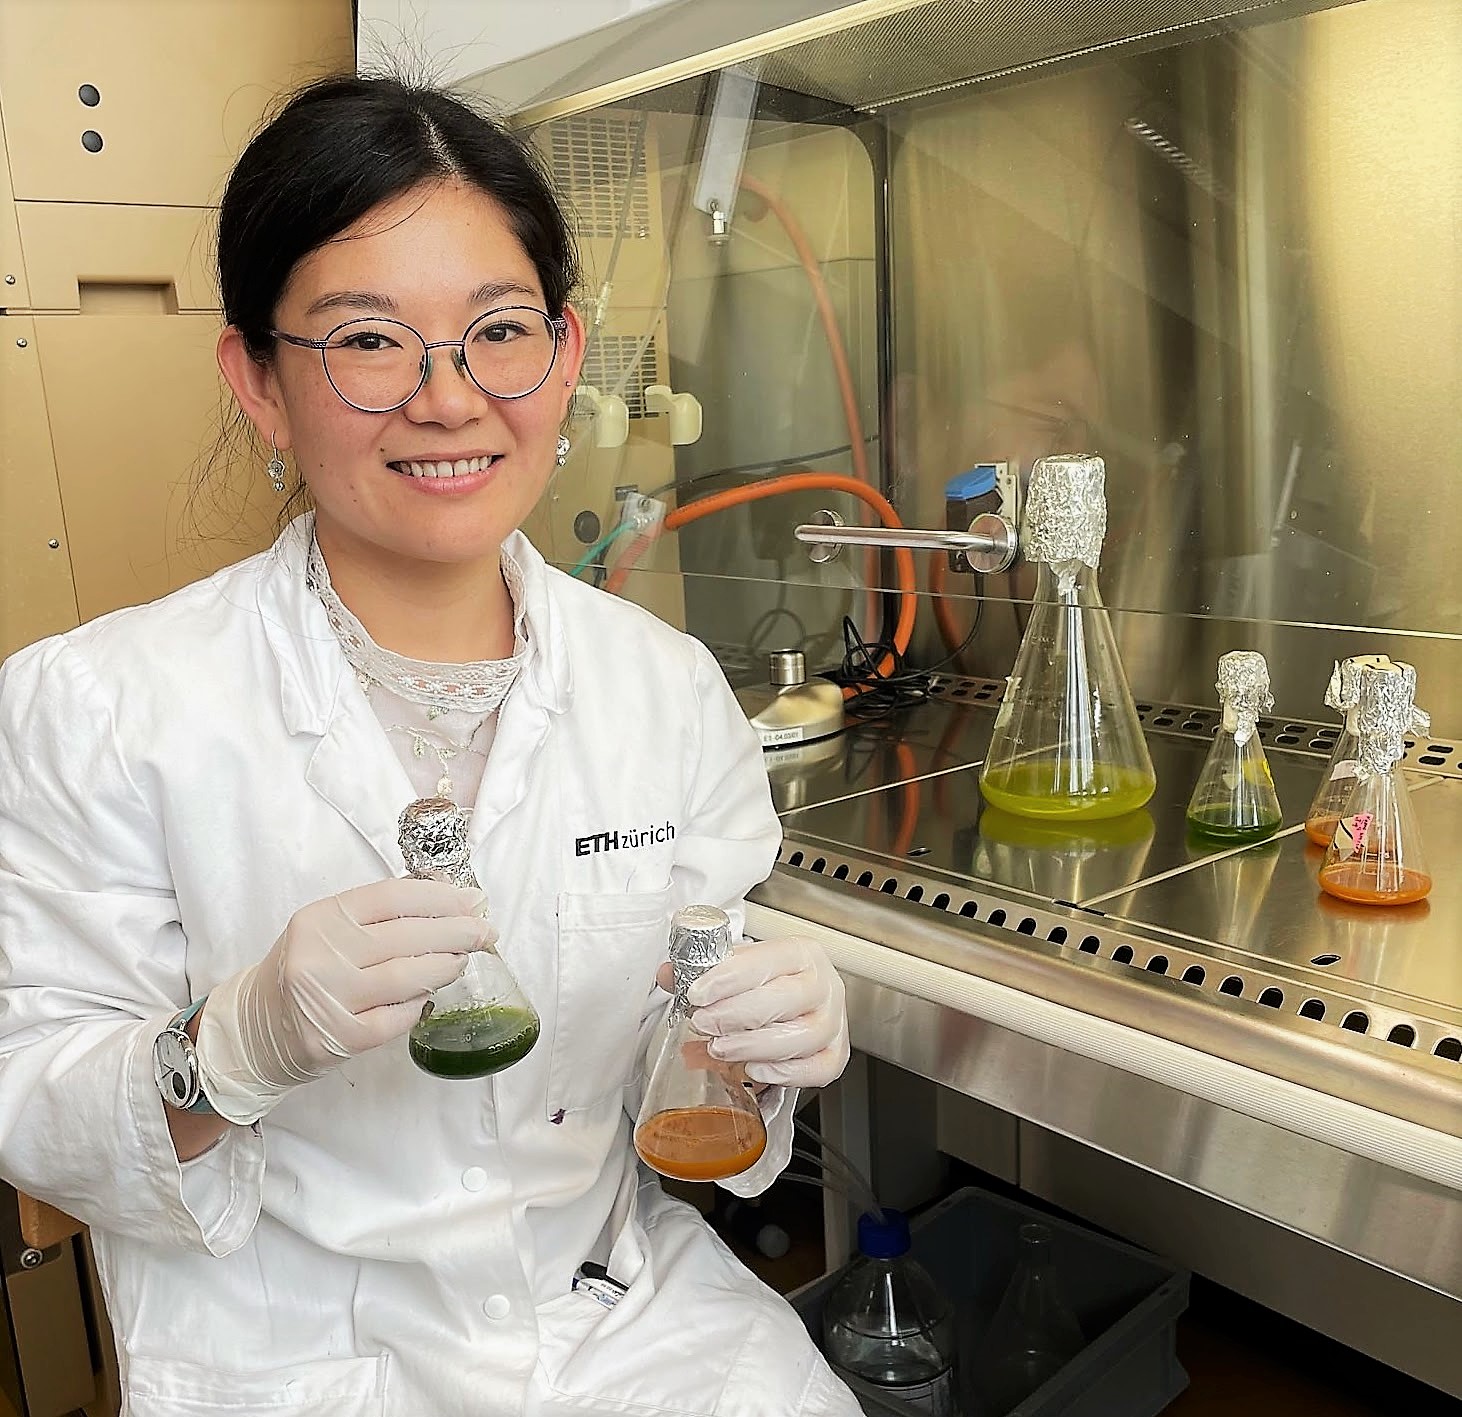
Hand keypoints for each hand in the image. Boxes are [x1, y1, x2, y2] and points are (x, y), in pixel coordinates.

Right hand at [196, 878, 496, 1123]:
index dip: (441, 897)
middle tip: (485, 932)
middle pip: (407, 936)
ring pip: (407, 977)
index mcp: (321, 918)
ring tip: (461, 960)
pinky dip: (418, 1006)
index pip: (393, 896)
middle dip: (457, 932)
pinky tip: (426, 997)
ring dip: (445, 967)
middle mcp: (320, 954)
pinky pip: (396, 1018)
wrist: (254, 1030)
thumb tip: (449, 899)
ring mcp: (326, 998)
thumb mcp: (329, 930)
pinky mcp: (336, 1037)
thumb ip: (378, 914)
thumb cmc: (305, 972)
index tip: (472, 900)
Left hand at [667, 936, 848, 1088]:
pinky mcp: (835, 1054)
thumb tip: (669, 975)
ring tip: (719, 1048)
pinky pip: (819, 1069)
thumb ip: (701, 970)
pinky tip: (754, 1069)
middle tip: (702, 1023)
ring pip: (802, 1036)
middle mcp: (823, 985)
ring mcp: (833, 1021)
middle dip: (735, 1014)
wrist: (798, 1001)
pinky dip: (786, 1073)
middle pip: (784, 999)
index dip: (730, 977)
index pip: (767, 960)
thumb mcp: (736, 968)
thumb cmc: (769, 983)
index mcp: (801, 953)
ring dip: (753, 1045)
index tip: (698, 993)